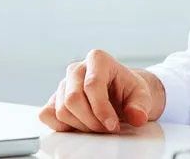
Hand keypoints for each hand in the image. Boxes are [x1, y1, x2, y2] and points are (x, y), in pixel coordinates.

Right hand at [38, 48, 165, 133]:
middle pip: (73, 99)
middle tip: (107, 129)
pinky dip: (62, 126)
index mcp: (98, 59)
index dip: (101, 109)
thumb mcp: (142, 96)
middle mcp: (77, 69)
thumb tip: (137, 116)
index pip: (92, 84)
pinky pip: (47, 114)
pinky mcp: (53, 99)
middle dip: (91, 121)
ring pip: (61, 110)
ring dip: (80, 126)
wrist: (120, 95)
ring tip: (98, 127)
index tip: (112, 125)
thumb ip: (140, 106)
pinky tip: (81, 126)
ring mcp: (63, 83)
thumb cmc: (129, 92)